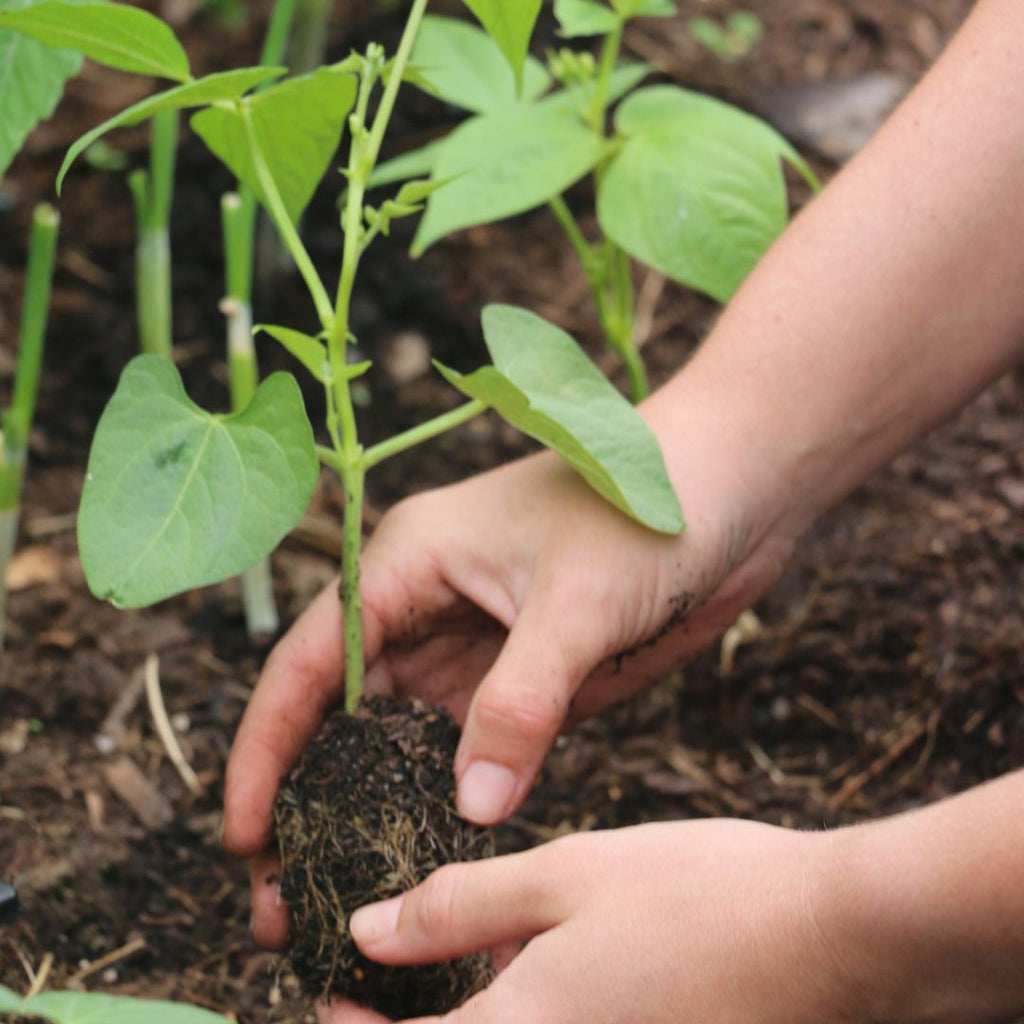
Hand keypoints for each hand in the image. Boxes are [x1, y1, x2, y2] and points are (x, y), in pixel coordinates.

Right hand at [224, 449, 794, 947]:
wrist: (730, 488)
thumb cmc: (645, 508)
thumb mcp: (578, 602)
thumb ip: (520, 702)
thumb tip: (469, 808)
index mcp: (406, 561)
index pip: (307, 663)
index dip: (266, 749)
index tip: (245, 834)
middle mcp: (425, 604)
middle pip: (339, 712)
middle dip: (309, 796)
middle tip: (285, 893)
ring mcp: (475, 645)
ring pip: (399, 737)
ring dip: (371, 805)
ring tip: (344, 888)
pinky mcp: (523, 678)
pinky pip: (465, 745)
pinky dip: (443, 794)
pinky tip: (425, 849)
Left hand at [317, 819, 871, 1023]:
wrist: (837, 940)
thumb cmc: (698, 895)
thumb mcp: (565, 877)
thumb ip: (460, 909)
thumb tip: (370, 931)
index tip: (332, 992)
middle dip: (413, 1023)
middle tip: (394, 974)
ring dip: (476, 1015)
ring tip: (475, 954)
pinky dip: (535, 1013)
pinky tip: (550, 964)